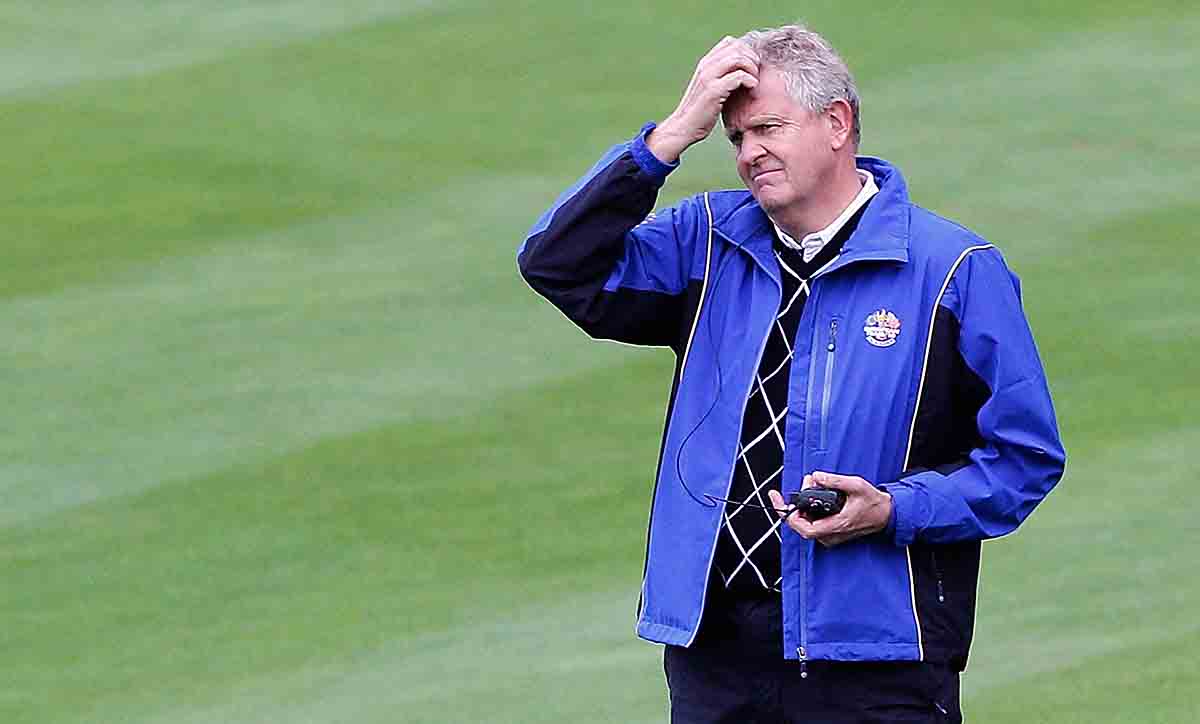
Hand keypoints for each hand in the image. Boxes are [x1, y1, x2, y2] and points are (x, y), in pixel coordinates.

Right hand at [646, 36, 759, 162]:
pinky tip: (752, 89)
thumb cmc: (700, 111)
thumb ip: (720, 76)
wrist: (684, 127)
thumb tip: (740, 70)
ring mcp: (708, 77)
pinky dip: (750, 81)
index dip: (745, 50)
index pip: (730, 42)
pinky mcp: (713, 91)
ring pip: (738, 58)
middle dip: (752, 58)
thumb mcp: (709, 87)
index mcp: (705, 63)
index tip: (751, 67)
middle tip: (756, 74)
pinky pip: (738, 76)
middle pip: (737, 47)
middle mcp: (706, 66)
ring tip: (754, 82)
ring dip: (752, 68)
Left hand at [768, 472, 892, 546]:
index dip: (790, 516)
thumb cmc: (873, 502)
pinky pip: (813, 522)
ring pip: (807, 522)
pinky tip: (814, 493)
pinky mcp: (831, 532)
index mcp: (837, 525)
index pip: (805, 529)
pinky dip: (810, 507)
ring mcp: (831, 535)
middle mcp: (831, 534)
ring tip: (810, 483)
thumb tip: (816, 476)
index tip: (782, 502)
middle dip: (798, 502)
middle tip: (805, 483)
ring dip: (804, 503)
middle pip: (802, 523)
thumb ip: (835, 480)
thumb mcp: (856, 485)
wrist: (886, 514)